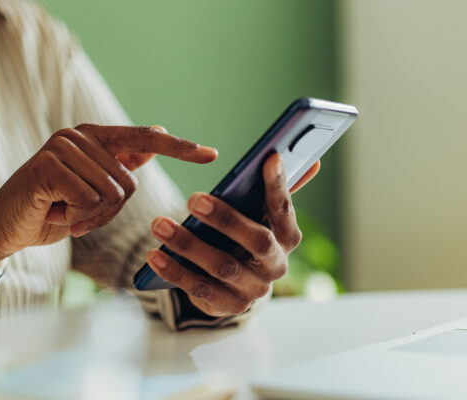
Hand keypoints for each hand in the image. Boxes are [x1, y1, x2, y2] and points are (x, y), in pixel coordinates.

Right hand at [0, 125, 216, 269]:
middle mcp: (78, 135)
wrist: (4, 228)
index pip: (145, 139)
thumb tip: (154, 140)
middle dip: (107, 212)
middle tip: (76, 214)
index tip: (211, 154)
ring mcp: (61, 147)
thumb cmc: (50, 210)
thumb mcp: (91, 190)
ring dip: (90, 217)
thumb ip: (119, 165)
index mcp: (93, 137)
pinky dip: (75, 218)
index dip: (180, 148)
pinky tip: (53, 212)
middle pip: (128, 183)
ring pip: (110, 194)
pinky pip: (88, 200)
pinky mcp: (47, 166)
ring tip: (62, 211)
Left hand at [146, 153, 319, 316]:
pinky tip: (154, 255)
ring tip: (159, 223)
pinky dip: (175, 271)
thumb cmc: (245, 236)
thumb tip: (312, 159)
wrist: (235, 286)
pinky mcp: (228, 306)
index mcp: (287, 237)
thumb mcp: (259, 214)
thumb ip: (279, 188)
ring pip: (222, 266)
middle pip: (256, 241)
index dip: (279, 185)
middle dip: (225, 219)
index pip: (284, 209)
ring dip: (188, 244)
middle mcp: (276, 265)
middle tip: (193, 198)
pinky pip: (199, 290)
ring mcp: (253, 289)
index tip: (269, 158)